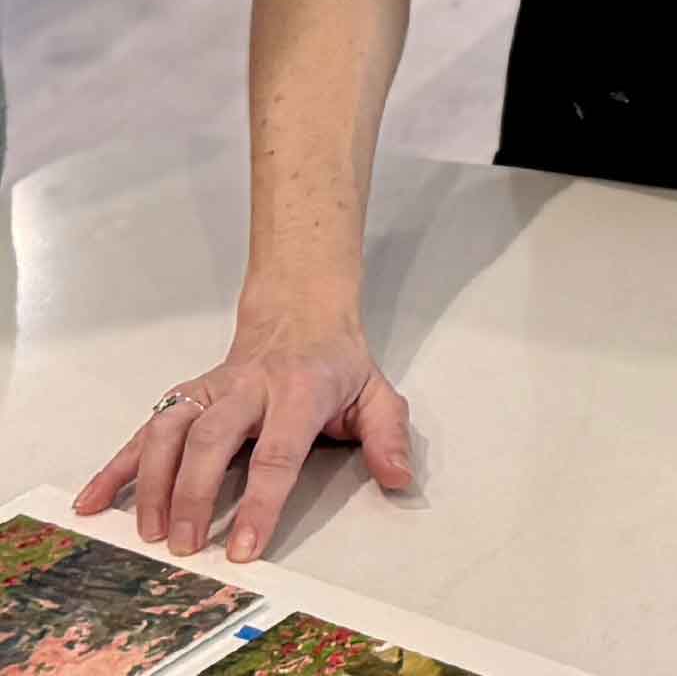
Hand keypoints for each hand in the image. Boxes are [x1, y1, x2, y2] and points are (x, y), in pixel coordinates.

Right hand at [72, 308, 412, 564]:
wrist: (301, 312)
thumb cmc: (336, 363)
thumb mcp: (376, 392)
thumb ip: (388, 435)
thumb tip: (399, 478)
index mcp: (299, 391)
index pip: (278, 452)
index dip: (261, 503)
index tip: (242, 549)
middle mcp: (249, 387)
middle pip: (213, 439)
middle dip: (195, 494)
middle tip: (185, 545)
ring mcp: (212, 389)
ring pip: (171, 429)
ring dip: (152, 482)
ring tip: (148, 532)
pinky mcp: (186, 395)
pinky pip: (145, 428)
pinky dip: (115, 464)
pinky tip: (93, 499)